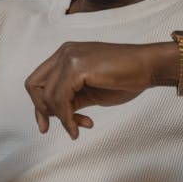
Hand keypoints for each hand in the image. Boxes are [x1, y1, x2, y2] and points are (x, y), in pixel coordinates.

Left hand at [24, 41, 160, 138]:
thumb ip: (70, 98)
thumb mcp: (89, 91)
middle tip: (54, 128)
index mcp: (66, 55)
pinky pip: (60, 99)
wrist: (148, 68)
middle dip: (43, 111)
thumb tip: (54, 115)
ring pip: (47, 96)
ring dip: (61, 119)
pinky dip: (66, 118)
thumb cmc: (125, 78)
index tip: (46, 125)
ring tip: (77, 129)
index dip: (38, 105)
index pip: (37, 80)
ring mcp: (69, 58)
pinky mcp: (77, 67)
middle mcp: (64, 53)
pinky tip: (79, 127)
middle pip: (34, 86)